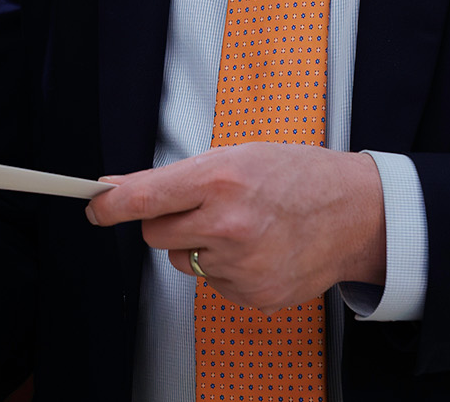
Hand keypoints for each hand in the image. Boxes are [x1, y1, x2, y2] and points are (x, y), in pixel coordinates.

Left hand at [84, 142, 385, 309]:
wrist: (354, 213)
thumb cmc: (299, 176)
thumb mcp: (238, 156)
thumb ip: (180, 176)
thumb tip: (123, 189)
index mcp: (221, 180)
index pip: (145, 198)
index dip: (110, 205)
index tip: (95, 207)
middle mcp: (228, 225)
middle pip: (155, 236)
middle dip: (166, 222)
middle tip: (201, 208)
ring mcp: (241, 265)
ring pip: (183, 262)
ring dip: (199, 247)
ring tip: (240, 227)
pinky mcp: (252, 294)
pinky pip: (213, 284)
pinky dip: (226, 269)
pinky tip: (256, 249)